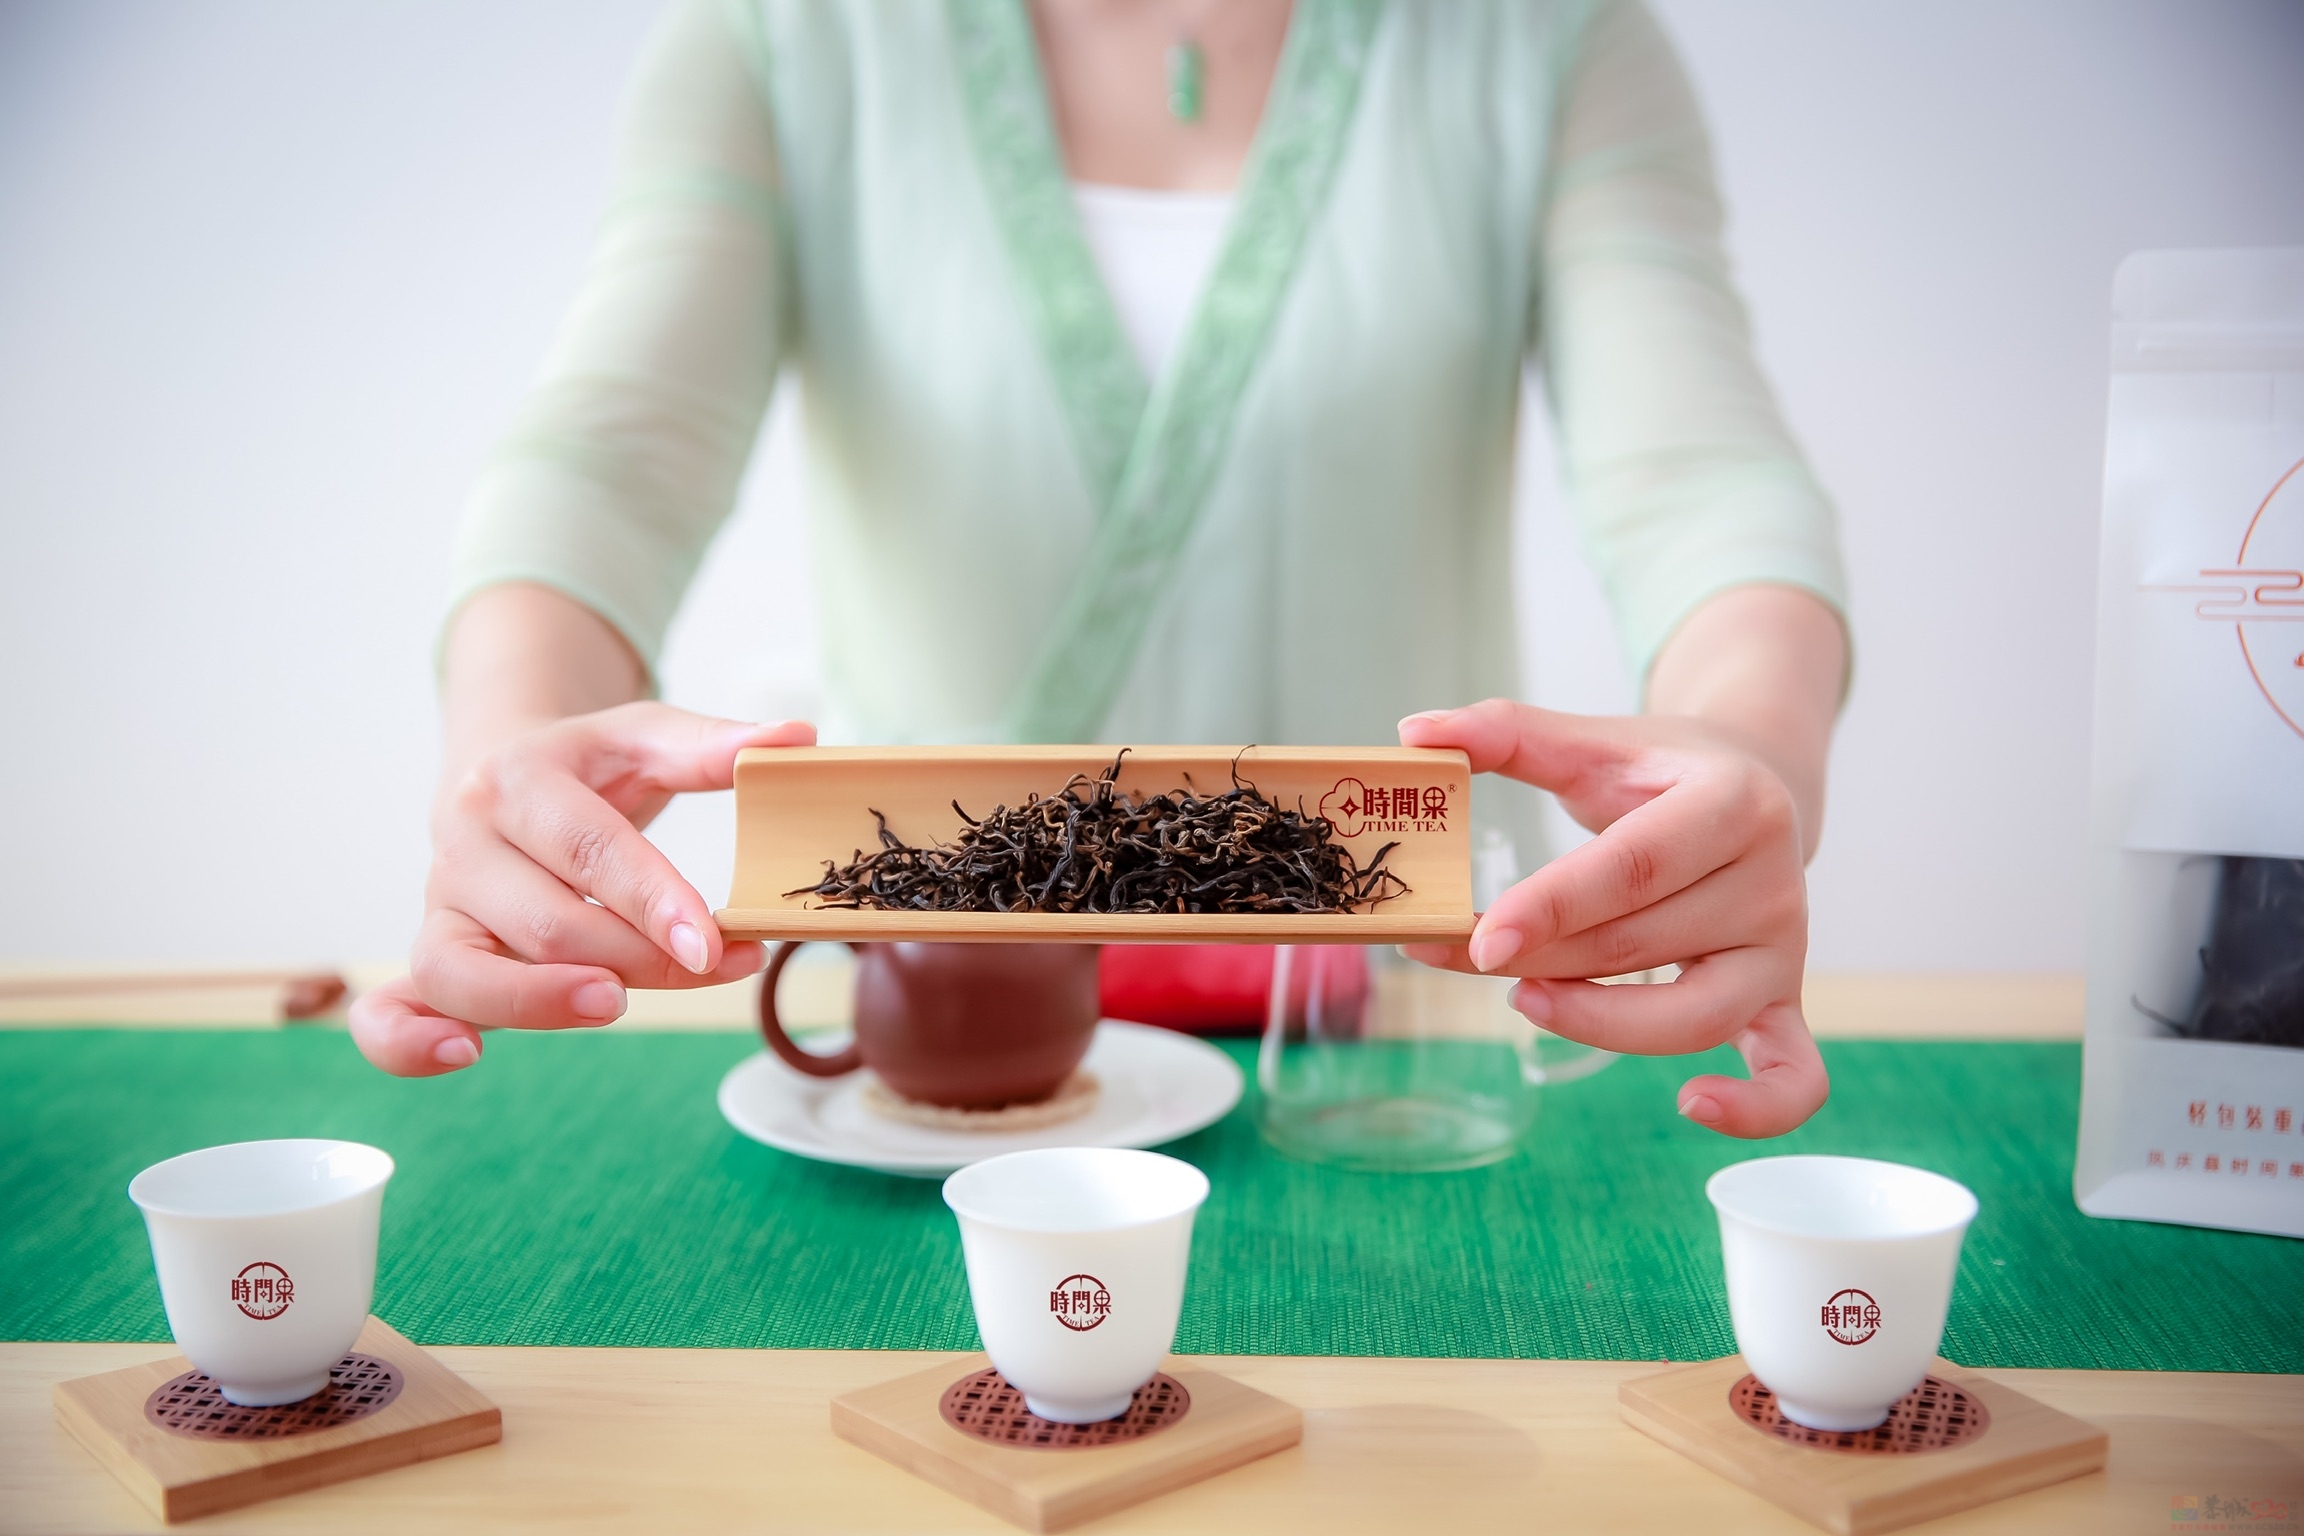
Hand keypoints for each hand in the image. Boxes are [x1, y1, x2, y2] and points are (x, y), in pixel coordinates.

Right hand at [350, 704, 814, 1075]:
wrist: (498, 767)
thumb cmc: (586, 765)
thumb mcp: (643, 736)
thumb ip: (715, 745)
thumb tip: (798, 738)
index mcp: (519, 779)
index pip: (589, 848)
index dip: (654, 902)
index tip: (716, 945)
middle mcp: (465, 842)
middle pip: (544, 921)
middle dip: (635, 958)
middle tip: (717, 968)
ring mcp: (440, 906)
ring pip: (461, 968)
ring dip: (534, 1001)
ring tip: (611, 1007)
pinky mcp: (426, 957)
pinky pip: (387, 1011)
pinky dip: (409, 1041)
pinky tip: (465, 1056)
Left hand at [1398, 699, 1825, 1137]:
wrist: (1761, 786)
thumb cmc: (1660, 772)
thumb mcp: (1593, 742)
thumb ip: (1505, 733)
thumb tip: (1412, 733)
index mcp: (1734, 804)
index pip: (1635, 868)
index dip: (1553, 907)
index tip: (1478, 938)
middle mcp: (1773, 882)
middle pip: (1640, 946)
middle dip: (1537, 961)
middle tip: (1446, 955)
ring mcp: (1784, 952)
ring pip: (1692, 1017)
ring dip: (1598, 1023)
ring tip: (1522, 1000)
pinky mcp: (1784, 1002)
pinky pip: (1791, 1075)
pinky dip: (1757, 1108)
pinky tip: (1691, 1105)